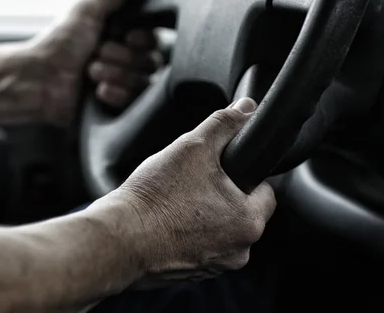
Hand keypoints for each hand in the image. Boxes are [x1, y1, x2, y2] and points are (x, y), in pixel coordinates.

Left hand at [32, 0, 159, 125]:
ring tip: (90, 71)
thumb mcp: (87, 9)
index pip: (155, 39)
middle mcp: (125, 60)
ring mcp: (121, 85)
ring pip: (143, 82)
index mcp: (121, 36)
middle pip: (151, 62)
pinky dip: (114, 94)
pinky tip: (96, 91)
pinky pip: (134, 102)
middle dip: (122, 58)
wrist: (38, 80)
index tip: (126, 36)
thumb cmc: (58, 43)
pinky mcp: (116, 107)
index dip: (142, 39)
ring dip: (115, 74)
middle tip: (97, 53)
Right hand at [92, 98, 276, 287]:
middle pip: (240, 211)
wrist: (118, 239)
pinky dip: (186, 233)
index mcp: (249, 222)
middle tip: (191, 181)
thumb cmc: (155, 198)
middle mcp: (238, 251)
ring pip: (218, 230)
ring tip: (174, 201)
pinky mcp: (191, 275)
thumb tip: (247, 108)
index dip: (243, 173)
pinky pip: (198, 246)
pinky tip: (165, 220)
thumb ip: (224, 124)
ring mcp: (214, 267)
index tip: (221, 168)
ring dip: (203, 215)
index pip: (265, 191)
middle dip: (220, 194)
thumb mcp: (193, 147)